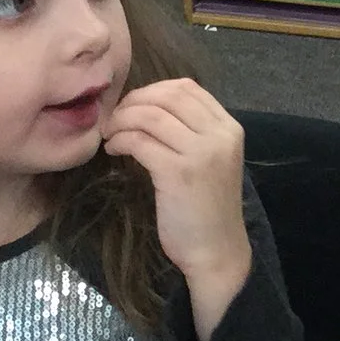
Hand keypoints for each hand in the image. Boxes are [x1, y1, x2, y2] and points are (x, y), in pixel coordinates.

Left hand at [104, 79, 252, 338]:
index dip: (152, 90)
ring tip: (110, 134)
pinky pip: (140, 141)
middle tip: (114, 119)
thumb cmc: (207, 210)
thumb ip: (191, 133)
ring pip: (151, 115)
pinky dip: (121, 140)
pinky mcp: (178, 173)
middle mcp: (220, 135)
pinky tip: (114, 150)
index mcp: (229, 128)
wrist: (217, 252)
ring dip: (123, 120)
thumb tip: (147, 107)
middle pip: (167, 96)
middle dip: (134, 102)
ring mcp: (201, 153)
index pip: (187, 88)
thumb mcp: (209, 162)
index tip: (133, 106)